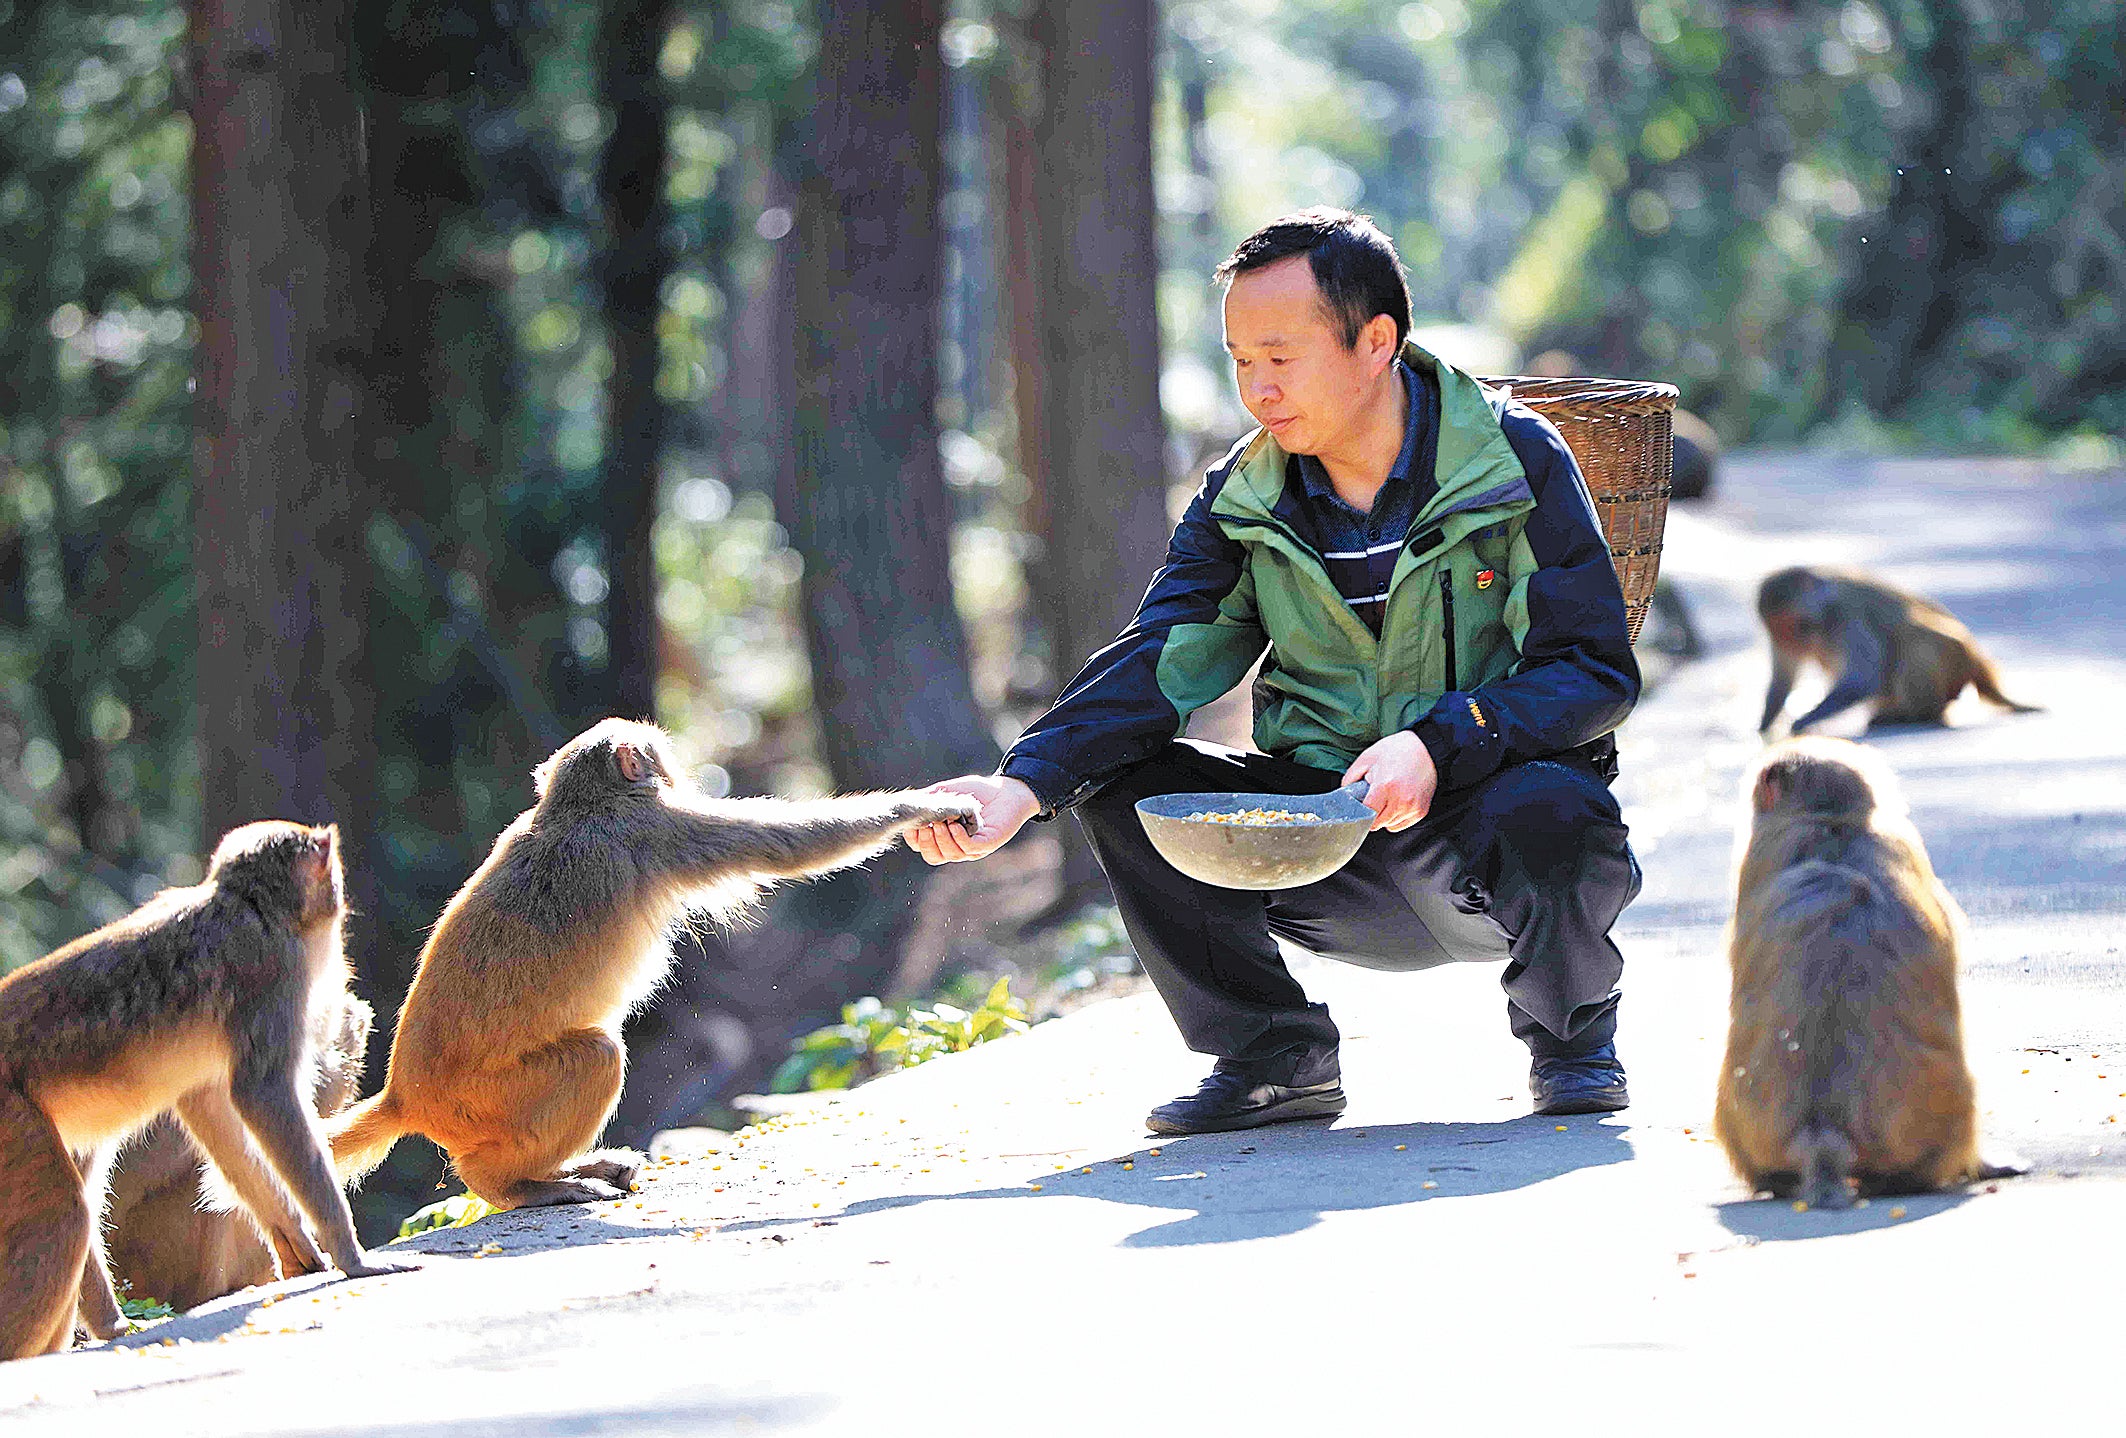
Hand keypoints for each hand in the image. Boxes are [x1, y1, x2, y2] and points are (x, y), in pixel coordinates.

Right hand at [904, 775, 1039, 863]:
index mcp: (946, 838)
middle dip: (926, 843)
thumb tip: (905, 804)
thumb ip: (927, 799)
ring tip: (940, 823)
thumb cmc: (977, 792)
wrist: (1007, 789)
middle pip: (934, 857)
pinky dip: (958, 838)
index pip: (924, 849)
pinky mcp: (988, 844)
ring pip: (951, 855)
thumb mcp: (946, 792)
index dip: (914, 840)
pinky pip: (969, 848)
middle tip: (924, 827)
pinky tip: (954, 825)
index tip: (910, 826)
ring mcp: (973, 848)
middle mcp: (958, 846)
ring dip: (942, 840)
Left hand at [1343, 730, 1437, 831]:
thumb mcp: (1366, 758)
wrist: (1426, 749)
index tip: (1358, 805)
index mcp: (1385, 787)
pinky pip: (1400, 825)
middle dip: (1371, 813)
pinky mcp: (1420, 812)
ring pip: (1388, 825)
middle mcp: (1401, 801)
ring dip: (1383, 816)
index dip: (1359, 812)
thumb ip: (1350, 779)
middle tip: (1374, 797)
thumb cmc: (1397, 751)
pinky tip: (1396, 801)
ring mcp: (1413, 808)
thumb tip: (1344, 795)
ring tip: (1387, 796)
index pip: (1366, 815)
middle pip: (1377, 824)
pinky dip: (1395, 817)